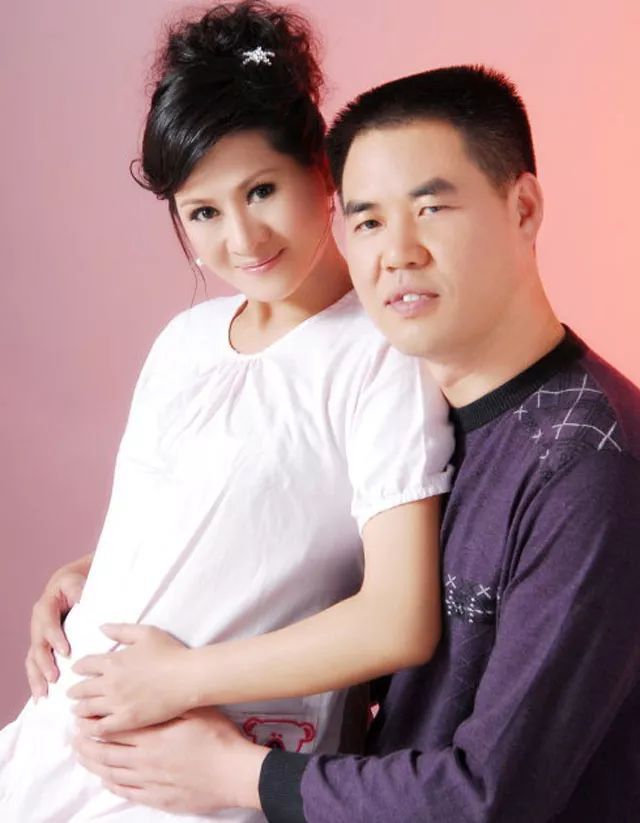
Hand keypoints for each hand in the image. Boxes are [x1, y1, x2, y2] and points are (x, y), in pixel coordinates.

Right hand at [26, 567, 86, 699]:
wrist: (67, 584)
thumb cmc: (74, 584)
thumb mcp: (75, 582)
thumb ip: (77, 591)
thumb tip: (82, 601)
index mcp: (45, 607)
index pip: (48, 623)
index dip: (55, 638)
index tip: (65, 652)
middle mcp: (38, 624)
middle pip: (37, 646)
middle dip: (44, 664)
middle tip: (54, 679)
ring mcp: (38, 637)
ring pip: (32, 659)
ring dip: (36, 677)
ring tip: (42, 694)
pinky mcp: (42, 647)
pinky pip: (35, 665)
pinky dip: (36, 680)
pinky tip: (39, 697)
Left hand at [69, 624, 192, 734]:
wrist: (187, 677)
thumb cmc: (170, 652)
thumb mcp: (146, 633)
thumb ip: (121, 630)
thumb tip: (101, 628)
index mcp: (112, 661)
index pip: (85, 665)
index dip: (78, 667)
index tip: (77, 670)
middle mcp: (109, 683)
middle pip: (82, 689)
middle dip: (74, 691)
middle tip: (71, 694)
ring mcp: (117, 703)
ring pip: (87, 709)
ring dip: (78, 710)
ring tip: (76, 712)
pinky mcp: (126, 720)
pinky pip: (100, 727)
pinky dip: (89, 728)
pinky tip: (87, 729)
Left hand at [73, 707, 267, 812]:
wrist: (233, 773)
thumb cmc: (218, 737)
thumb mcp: (194, 710)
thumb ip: (168, 705)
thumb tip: (146, 696)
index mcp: (152, 737)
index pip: (114, 730)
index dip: (94, 725)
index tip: (81, 719)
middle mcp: (145, 760)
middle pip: (107, 753)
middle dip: (86, 745)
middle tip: (73, 738)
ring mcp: (150, 782)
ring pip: (113, 773)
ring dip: (94, 765)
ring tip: (82, 757)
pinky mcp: (158, 798)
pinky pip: (127, 792)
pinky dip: (112, 785)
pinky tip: (106, 781)